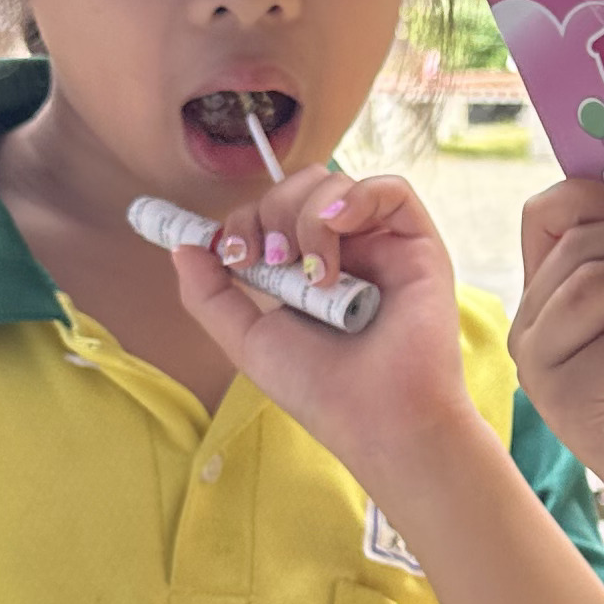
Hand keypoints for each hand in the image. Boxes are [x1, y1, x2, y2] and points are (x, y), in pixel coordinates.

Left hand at [165, 158, 473, 495]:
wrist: (377, 419)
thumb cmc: (321, 389)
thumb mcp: (248, 340)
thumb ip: (210, 294)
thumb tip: (184, 246)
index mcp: (307, 269)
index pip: (271, 212)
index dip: (246, 219)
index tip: (234, 256)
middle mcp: (347, 251)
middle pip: (301, 187)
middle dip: (272, 212)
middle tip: (273, 262)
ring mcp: (384, 246)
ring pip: (337, 184)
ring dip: (308, 218)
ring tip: (316, 273)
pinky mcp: (420, 246)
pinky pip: (393, 190)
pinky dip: (358, 196)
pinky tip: (339, 227)